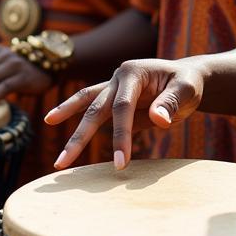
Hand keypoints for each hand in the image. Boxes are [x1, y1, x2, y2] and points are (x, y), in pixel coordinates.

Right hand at [44, 57, 206, 170]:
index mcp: (133, 72)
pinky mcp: (112, 99)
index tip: (120, 163)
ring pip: (86, 105)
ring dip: (67, 121)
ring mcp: (112, 87)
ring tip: (47, 127)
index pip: (122, 107)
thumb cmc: (188, 83)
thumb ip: (172, 102)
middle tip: (63, 163)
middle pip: (96, 108)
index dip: (120, 135)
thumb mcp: (188, 89)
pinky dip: (71, 112)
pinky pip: (90, 107)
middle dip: (80, 136)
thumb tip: (159, 119)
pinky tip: (52, 119)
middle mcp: (117, 77)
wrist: (186, 77)